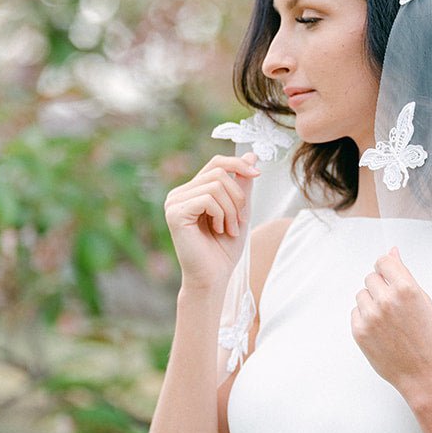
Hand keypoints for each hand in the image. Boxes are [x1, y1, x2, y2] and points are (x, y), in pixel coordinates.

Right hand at [164, 150, 259, 291]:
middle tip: (239, 220)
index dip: (238, 165)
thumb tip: (251, 154)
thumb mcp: (239, 210)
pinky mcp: (175, 213)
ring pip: (216, 185)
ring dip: (232, 209)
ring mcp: (173, 203)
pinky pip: (208, 199)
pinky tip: (219, 230)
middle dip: (238, 196)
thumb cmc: (224, 248)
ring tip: (230, 229)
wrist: (213, 277)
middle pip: (218, 172)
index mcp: (191, 191)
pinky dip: (221, 214)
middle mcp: (178, 194)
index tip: (257, 174)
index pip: (216, 163)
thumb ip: (242, 184)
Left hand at [350, 246, 431, 399]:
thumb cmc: (431, 341)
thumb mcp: (425, 302)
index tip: (389, 275)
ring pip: (361, 295)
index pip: (383, 262)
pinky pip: (355, 313)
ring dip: (371, 302)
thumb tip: (393, 253)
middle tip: (394, 305)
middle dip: (381, 287)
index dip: (387, 268)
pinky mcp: (359, 332)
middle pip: (371, 277)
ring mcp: (370, 317)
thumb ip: (405, 275)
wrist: (425, 374)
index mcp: (406, 289)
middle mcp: (386, 301)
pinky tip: (381, 330)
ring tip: (389, 320)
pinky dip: (365, 318)